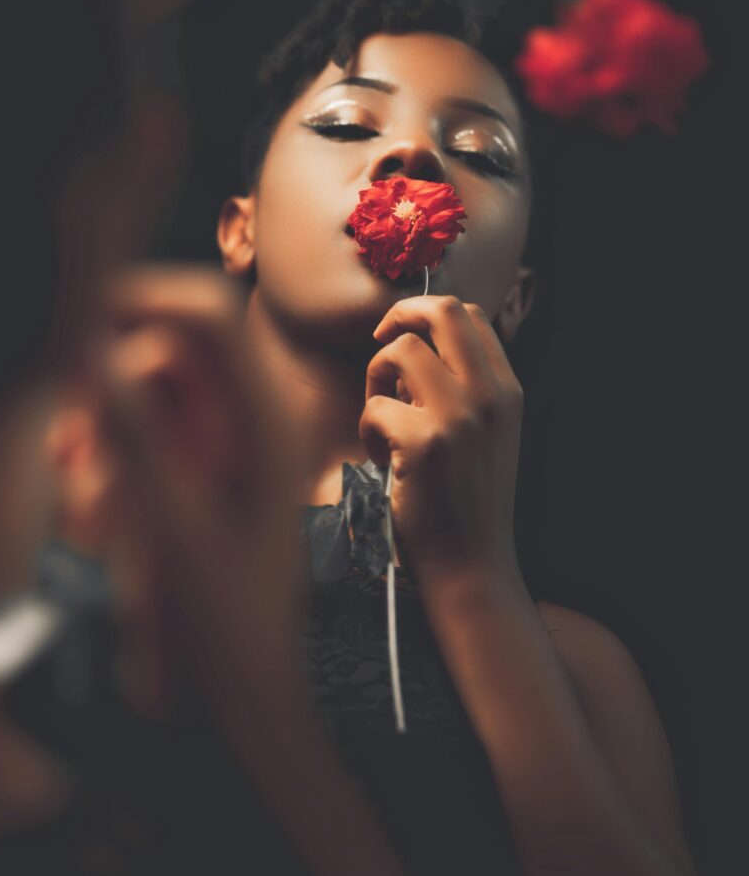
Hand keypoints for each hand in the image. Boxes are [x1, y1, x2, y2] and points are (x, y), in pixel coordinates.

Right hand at [84, 265, 304, 718]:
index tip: (74, 326)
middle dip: (111, 384)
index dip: (141, 300)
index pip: (208, 314)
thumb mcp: (170, 530)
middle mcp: (251, 424)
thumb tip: (91, 350)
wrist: (239, 695)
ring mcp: (223, 451)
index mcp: (265, 424)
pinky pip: (141, 438)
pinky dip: (109, 463)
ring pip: (145, 395)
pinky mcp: (196, 477)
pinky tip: (93, 516)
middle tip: (70, 443)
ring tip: (86, 503)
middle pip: (168, 349)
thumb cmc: (218, 625)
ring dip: (104, 434)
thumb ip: (132, 434)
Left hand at [359, 295, 523, 588]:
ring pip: (400, 350)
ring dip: (376, 380)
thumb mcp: (485, 436)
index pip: (468, 315)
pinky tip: (385, 462)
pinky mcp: (426, 444)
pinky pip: (376, 407)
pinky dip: (368, 431)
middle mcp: (491, 395)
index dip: (425, 317)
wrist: (473, 565)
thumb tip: (410, 347)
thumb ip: (464, 390)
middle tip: (379, 349)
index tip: (403, 344)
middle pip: (441, 310)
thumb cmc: (467, 501)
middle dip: (398, 317)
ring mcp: (461, 417)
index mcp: (508, 390)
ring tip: (383, 421)